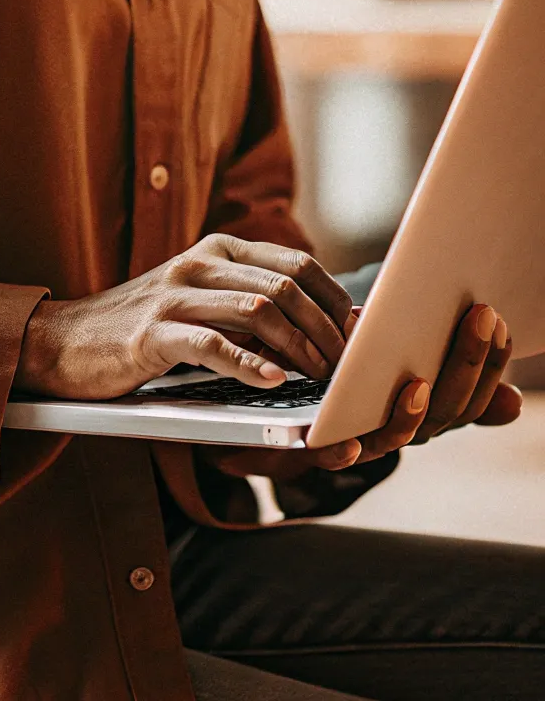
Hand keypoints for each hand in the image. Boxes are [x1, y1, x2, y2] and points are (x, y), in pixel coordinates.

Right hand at [16, 233, 354, 399]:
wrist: (59, 340)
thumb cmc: (136, 328)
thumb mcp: (195, 299)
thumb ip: (246, 300)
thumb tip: (319, 324)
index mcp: (215, 251)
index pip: (298, 263)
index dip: (335, 300)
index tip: (357, 335)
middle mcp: (197, 265)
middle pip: (285, 287)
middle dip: (326, 330)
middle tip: (346, 367)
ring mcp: (173, 298)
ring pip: (259, 312)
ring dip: (300, 348)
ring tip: (319, 378)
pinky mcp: (151, 335)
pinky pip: (213, 345)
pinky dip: (250, 365)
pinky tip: (274, 382)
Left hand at [204, 303, 523, 476]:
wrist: (263, 417)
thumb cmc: (336, 380)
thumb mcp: (386, 362)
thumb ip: (432, 368)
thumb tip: (513, 402)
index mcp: (419, 408)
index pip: (469, 393)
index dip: (486, 362)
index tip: (495, 320)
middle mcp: (396, 430)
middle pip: (444, 411)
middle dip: (465, 365)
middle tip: (477, 320)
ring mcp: (358, 443)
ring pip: (395, 438)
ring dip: (410, 413)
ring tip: (419, 382)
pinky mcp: (311, 449)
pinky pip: (330, 458)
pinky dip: (342, 451)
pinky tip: (348, 441)